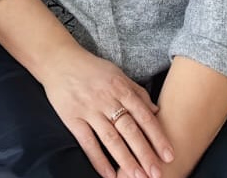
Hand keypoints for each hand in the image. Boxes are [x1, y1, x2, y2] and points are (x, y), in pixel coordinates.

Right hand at [40, 49, 173, 177]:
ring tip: (138, 177)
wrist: (57, 60)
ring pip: (111, 139)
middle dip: (145, 153)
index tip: (168, 154)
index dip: (157, 137)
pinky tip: (108, 174)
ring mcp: (89, 110)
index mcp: (120, 88)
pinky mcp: (72, 118)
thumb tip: (156, 110)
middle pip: (130, 130)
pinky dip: (98, 159)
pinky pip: (87, 142)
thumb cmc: (90, 67)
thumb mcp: (117, 73)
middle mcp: (106, 100)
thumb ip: (137, 92)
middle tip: (157, 173)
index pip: (144, 116)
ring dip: (126, 160)